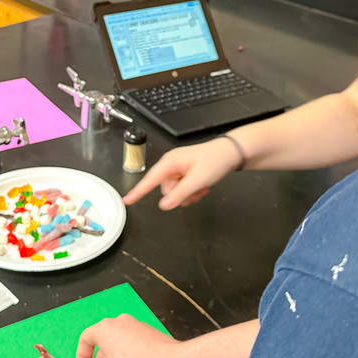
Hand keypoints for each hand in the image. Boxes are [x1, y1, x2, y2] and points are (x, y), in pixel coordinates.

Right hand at [122, 138, 241, 208]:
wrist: (231, 153)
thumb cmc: (215, 160)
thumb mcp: (198, 180)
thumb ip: (180, 193)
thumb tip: (164, 205)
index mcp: (170, 162)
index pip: (150, 179)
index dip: (138, 191)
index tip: (126, 200)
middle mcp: (172, 165)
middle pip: (166, 189)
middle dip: (180, 194)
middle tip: (196, 190)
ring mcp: (179, 169)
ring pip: (175, 191)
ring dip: (188, 194)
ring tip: (202, 188)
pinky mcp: (185, 173)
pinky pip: (182, 188)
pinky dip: (192, 191)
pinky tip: (202, 187)